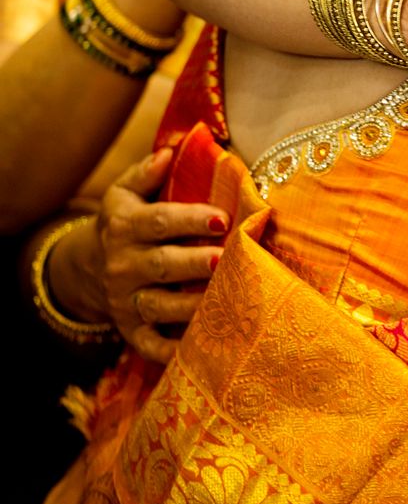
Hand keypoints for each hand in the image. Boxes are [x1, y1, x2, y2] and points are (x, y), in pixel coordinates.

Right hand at [51, 148, 229, 363]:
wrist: (88, 267)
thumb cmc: (124, 221)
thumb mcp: (124, 193)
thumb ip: (146, 173)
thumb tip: (169, 151)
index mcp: (125, 227)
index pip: (158, 222)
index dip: (189, 219)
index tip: (222, 217)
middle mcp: (122, 265)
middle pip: (161, 265)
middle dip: (193, 264)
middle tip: (224, 260)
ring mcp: (125, 301)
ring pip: (158, 306)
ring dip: (190, 306)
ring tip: (224, 301)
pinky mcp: (130, 330)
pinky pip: (149, 345)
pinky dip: (170, 352)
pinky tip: (198, 350)